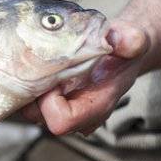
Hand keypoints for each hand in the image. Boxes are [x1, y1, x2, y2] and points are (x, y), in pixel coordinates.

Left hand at [21, 21, 149, 134]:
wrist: (120, 52)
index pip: (61, 122)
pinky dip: (28, 84)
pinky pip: (28, 100)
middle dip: (36, 92)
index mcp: (96, 107)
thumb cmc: (125, 50)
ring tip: (41, 63)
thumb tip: (118, 38)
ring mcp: (63, 110)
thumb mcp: (132, 41)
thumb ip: (130, 41)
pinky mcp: (51, 102)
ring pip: (29, 109)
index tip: (56, 77)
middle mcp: (78, 116)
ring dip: (29, 87)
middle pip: (38, 117)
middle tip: (44, 66)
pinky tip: (39, 66)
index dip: (51, 103)